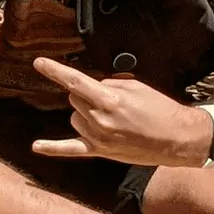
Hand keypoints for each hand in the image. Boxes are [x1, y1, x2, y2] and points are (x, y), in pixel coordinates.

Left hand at [29, 57, 210, 165]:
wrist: (176, 138)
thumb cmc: (159, 109)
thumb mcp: (136, 86)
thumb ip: (109, 84)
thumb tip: (92, 88)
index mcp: (109, 100)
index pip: (74, 81)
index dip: (55, 70)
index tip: (39, 63)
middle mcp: (99, 119)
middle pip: (74, 99)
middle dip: (87, 94)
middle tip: (111, 99)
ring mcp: (98, 137)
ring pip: (75, 117)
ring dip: (85, 113)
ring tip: (111, 117)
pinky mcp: (100, 151)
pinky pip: (70, 149)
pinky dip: (53, 147)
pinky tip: (36, 146)